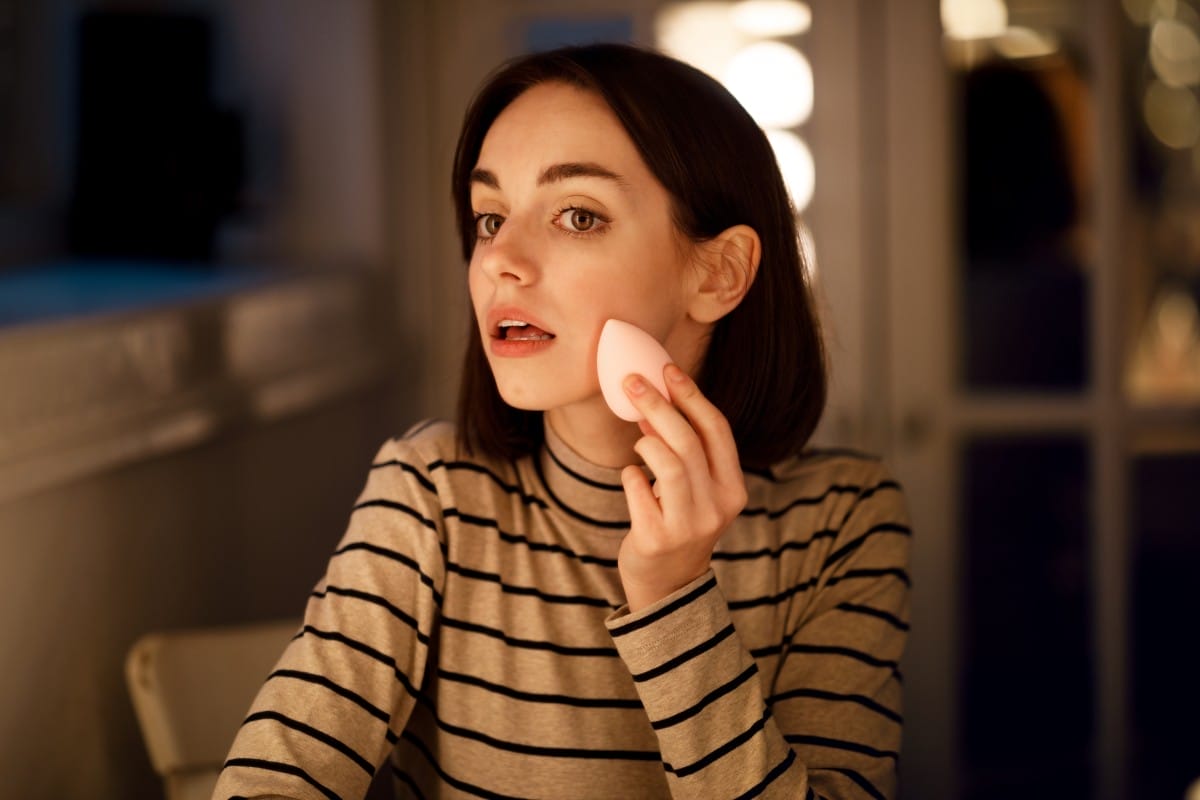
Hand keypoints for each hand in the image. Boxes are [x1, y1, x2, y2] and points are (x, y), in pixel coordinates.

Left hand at [618, 363, 747, 612]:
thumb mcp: (693, 488)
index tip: (668, 370)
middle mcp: (718, 506)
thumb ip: (682, 448)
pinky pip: (637, 489)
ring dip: (646, 441)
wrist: (667, 585)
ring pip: (669, 463)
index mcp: (733, 488)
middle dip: (658, 404)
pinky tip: (632, 478)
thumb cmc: (678, 522)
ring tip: (638, 439)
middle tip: (632, 382)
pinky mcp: (657, 538)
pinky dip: (630, 475)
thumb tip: (654, 399)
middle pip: (688, 441)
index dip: (692, 395)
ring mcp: (689, 525)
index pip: (717, 429)